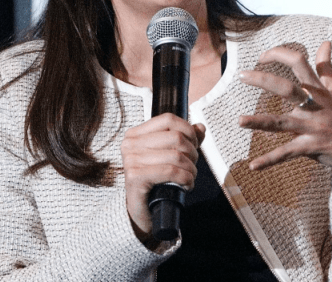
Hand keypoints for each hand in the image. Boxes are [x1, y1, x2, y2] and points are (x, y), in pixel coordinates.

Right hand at [120, 114, 204, 243]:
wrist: (141, 212)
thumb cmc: (155, 182)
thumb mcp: (170, 157)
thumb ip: (184, 140)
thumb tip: (200, 127)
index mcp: (135, 134)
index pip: (168, 119)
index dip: (188, 129)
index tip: (194, 144)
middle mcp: (130, 144)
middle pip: (175, 137)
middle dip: (192, 152)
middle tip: (193, 165)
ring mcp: (131, 160)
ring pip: (176, 156)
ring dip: (191, 169)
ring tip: (190, 177)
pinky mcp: (135, 177)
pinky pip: (171, 171)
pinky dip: (186, 179)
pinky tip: (187, 185)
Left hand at [238, 41, 331, 172]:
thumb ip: (327, 67)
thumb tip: (326, 42)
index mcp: (318, 90)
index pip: (298, 63)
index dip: (279, 54)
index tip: (261, 56)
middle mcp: (314, 106)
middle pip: (287, 89)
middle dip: (263, 80)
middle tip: (241, 75)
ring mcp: (313, 127)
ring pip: (282, 123)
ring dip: (260, 122)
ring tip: (239, 121)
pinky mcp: (312, 147)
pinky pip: (287, 154)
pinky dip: (269, 160)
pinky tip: (252, 166)